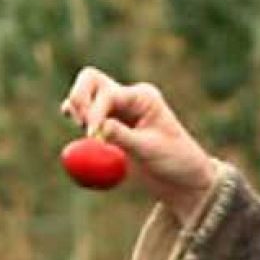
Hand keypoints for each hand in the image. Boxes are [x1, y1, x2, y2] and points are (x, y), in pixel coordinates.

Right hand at [60, 66, 216, 222]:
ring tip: (87, 134)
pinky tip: (83, 138)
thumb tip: (97, 129)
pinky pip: (82, 118)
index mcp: (142, 97)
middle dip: (79, 96)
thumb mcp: (151, 150)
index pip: (108, 94)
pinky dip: (76, 123)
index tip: (94, 136)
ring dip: (77, 111)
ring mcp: (114, 112)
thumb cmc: (175, 160)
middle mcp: (126, 99)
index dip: (95, 112)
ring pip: (83, 95)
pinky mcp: (105, 128)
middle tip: (79, 122)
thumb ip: (123, 137)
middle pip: (90, 79)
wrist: (182, 179)